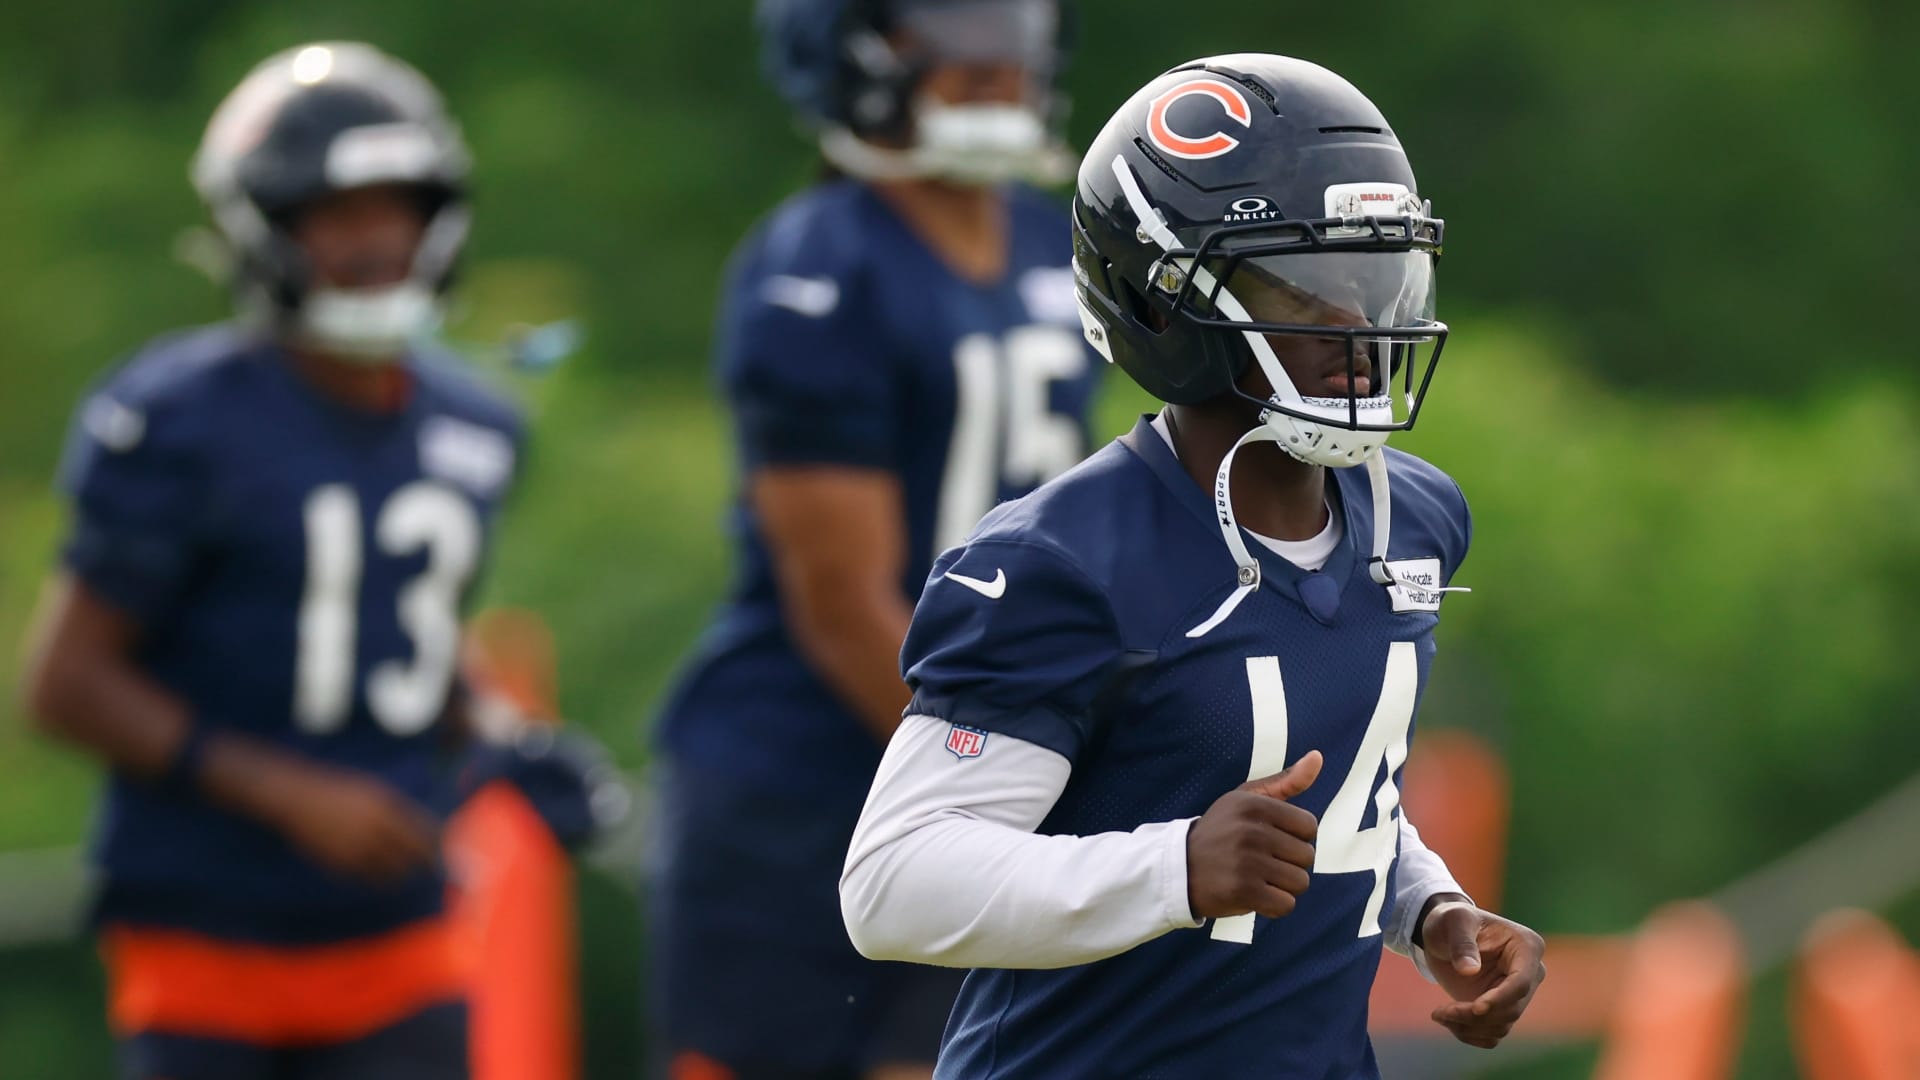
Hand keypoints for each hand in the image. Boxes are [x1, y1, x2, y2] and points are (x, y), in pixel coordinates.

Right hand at [269, 764, 440, 885]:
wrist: (298, 801)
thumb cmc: (341, 793)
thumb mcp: (375, 792)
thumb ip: (399, 810)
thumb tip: (426, 829)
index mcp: (385, 808)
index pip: (421, 833)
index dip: (435, 847)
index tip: (442, 853)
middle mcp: (373, 829)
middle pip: (410, 856)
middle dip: (424, 865)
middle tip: (432, 871)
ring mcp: (356, 848)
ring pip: (391, 873)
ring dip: (403, 875)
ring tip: (407, 874)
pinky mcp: (340, 864)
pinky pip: (368, 878)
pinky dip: (380, 879)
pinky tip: (383, 876)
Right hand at [1185, 751, 1322, 920]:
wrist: (1178, 869)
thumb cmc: (1221, 832)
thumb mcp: (1245, 799)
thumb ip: (1285, 781)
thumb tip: (1318, 757)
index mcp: (1253, 804)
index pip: (1309, 826)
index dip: (1295, 837)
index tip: (1272, 840)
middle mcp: (1250, 830)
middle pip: (1307, 856)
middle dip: (1289, 864)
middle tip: (1262, 862)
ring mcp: (1246, 862)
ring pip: (1300, 882)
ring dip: (1283, 886)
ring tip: (1258, 879)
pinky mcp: (1243, 891)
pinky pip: (1286, 905)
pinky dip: (1275, 906)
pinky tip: (1255, 896)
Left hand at [1421, 899, 1547, 1048]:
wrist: (1444, 935)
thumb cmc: (1452, 921)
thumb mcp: (1454, 921)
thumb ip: (1461, 943)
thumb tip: (1469, 969)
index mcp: (1527, 948)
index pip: (1521, 982)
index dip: (1500, 999)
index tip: (1475, 1008)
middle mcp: (1529, 975)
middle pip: (1511, 1009)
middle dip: (1474, 1016)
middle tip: (1440, 1012)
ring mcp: (1516, 995)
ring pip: (1501, 1026)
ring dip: (1468, 1027)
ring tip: (1439, 1014)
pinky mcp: (1500, 1010)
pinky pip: (1492, 1034)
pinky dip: (1469, 1034)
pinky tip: (1447, 1021)